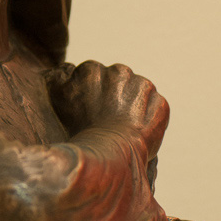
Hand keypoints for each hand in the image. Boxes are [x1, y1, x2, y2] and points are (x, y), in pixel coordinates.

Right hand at [49, 61, 169, 160]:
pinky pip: (155, 107)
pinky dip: (149, 118)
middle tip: (107, 118)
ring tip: (122, 126)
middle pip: (117, 81)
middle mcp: (119, 72)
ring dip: (133, 104)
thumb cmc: (80, 131)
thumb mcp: (61, 101)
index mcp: (92, 70)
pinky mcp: (160, 103)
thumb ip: (60, 81)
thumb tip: (61, 72)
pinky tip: (137, 130)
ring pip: (138, 91)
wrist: (109, 150)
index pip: (94, 76)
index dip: (93, 94)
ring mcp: (142, 87)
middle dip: (115, 96)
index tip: (92, 110)